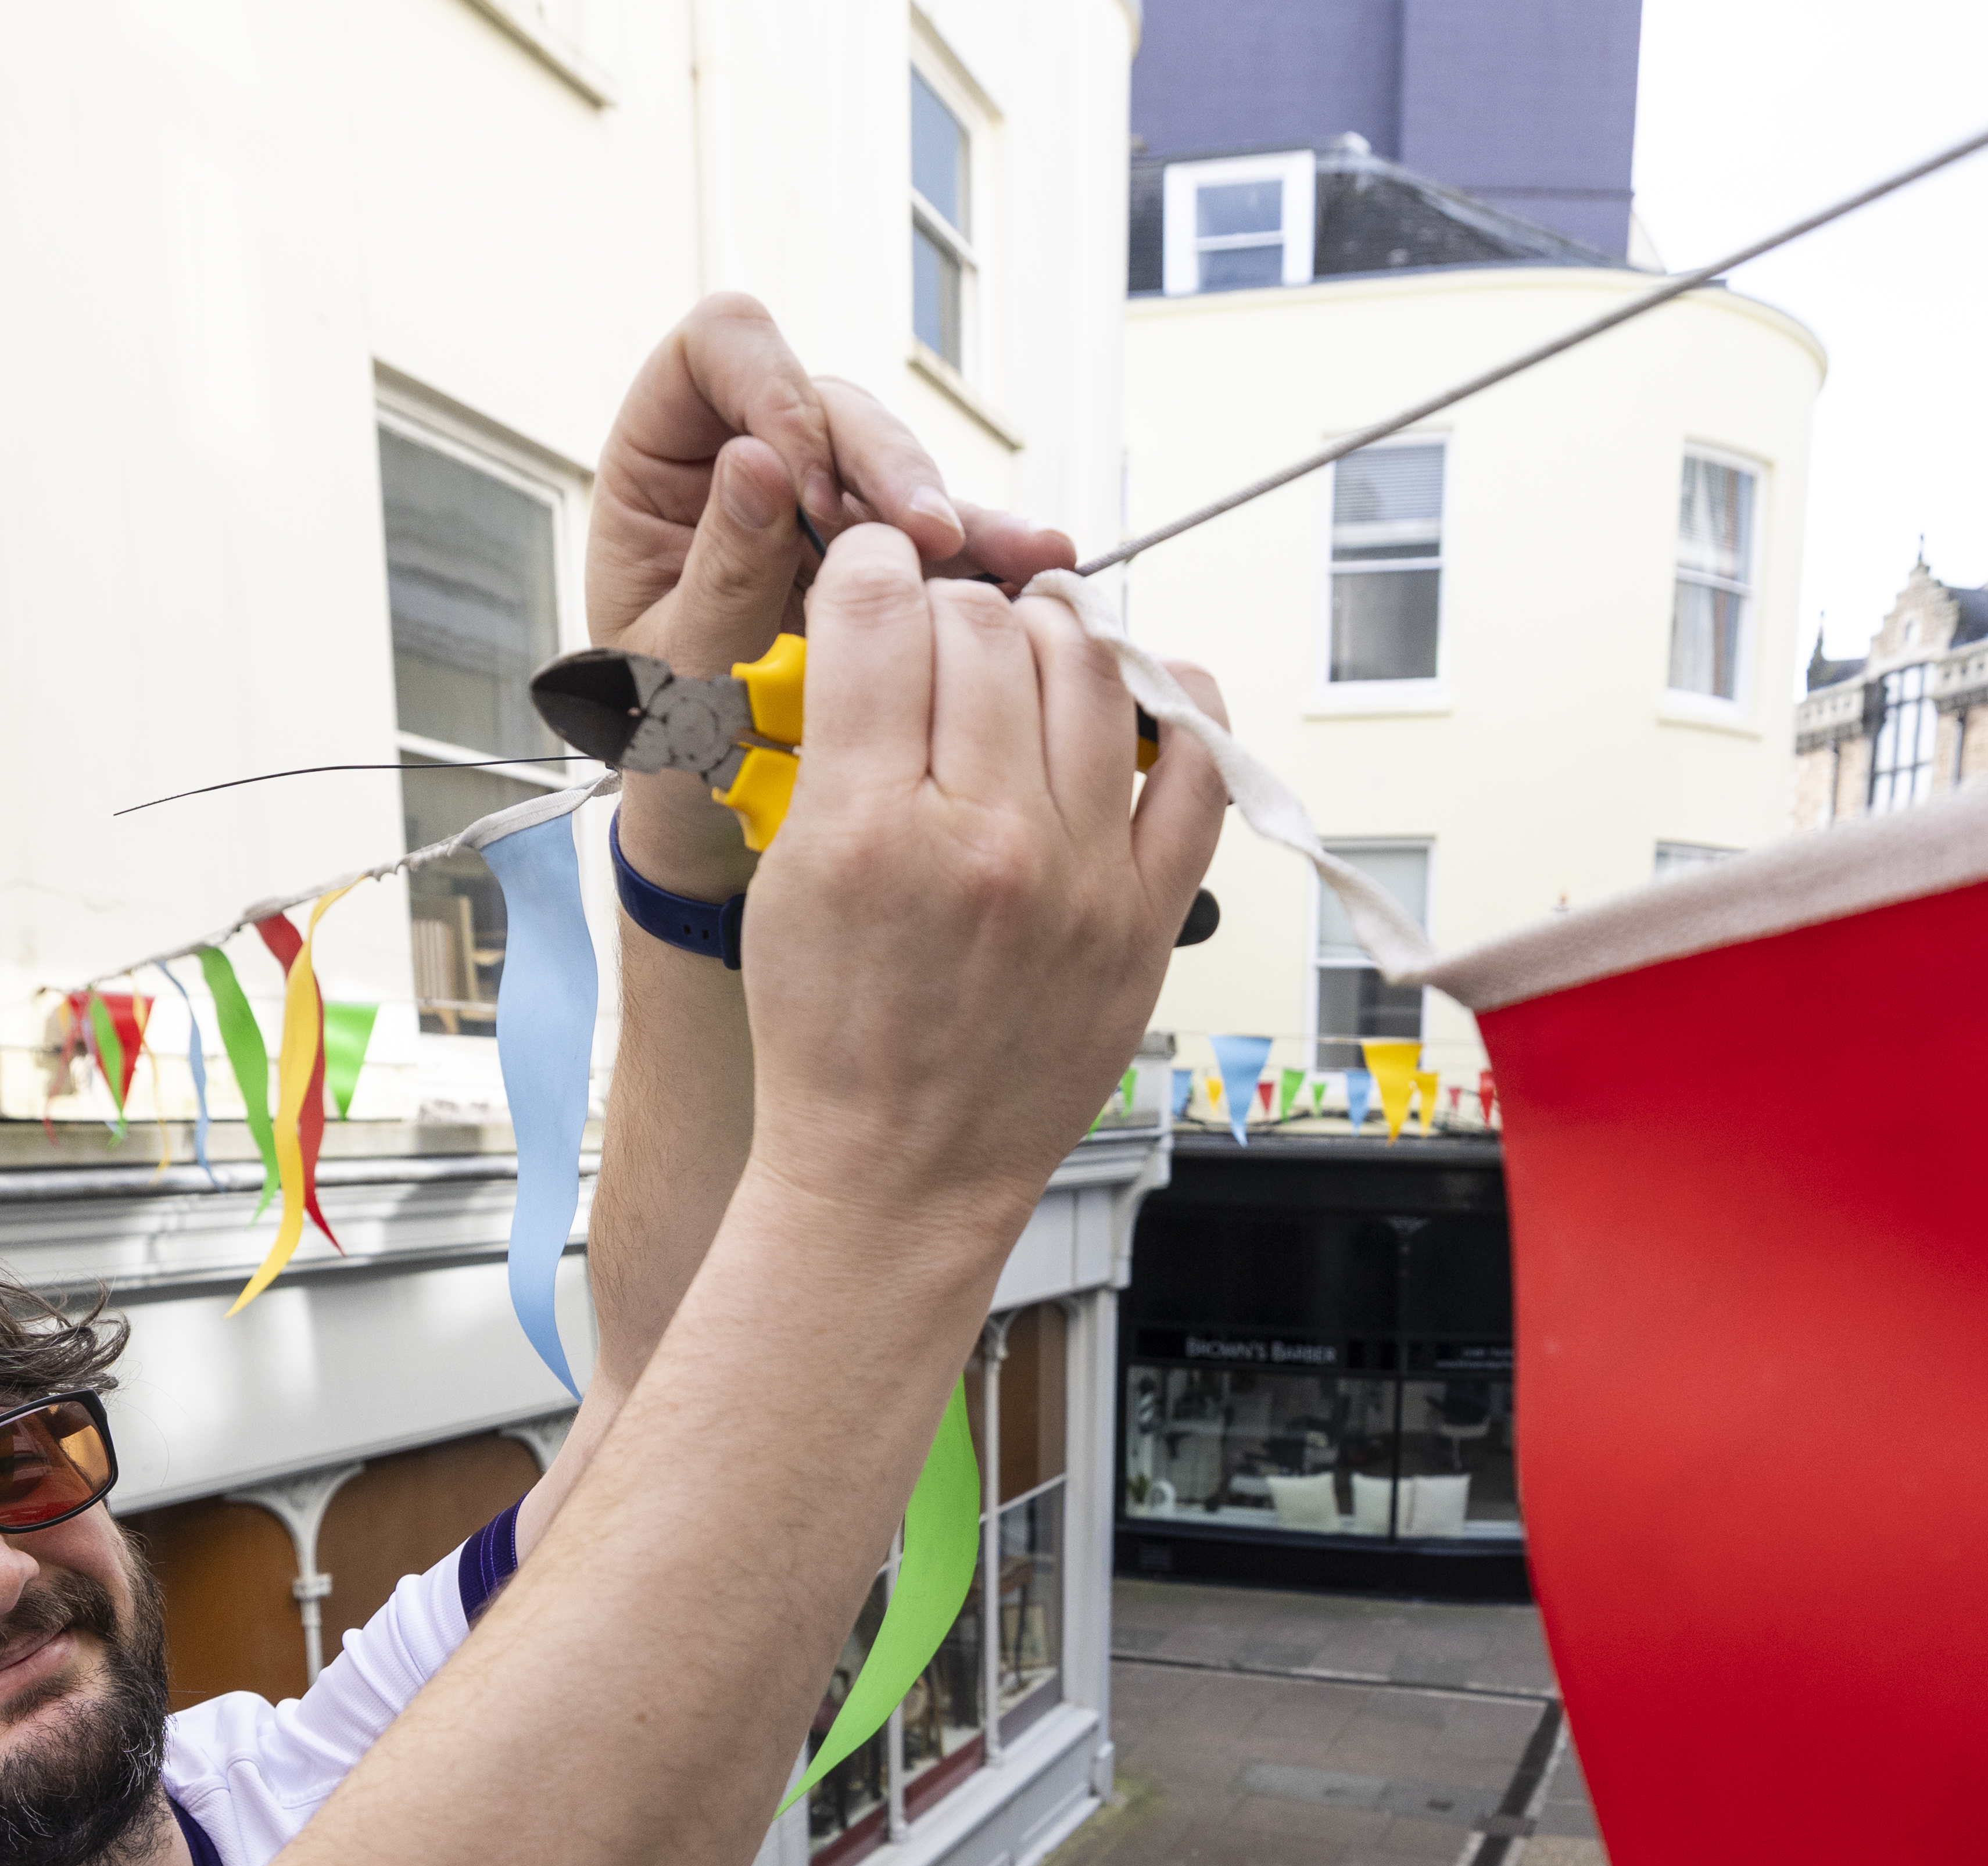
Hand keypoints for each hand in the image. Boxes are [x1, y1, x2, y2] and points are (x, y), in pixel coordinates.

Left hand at [589, 295, 1072, 901]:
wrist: (716, 828)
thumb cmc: (671, 747)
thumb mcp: (680, 668)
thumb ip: (721, 568)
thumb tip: (760, 461)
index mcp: (665, 468)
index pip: (723, 349)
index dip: (773, 385)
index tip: (807, 477)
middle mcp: (748, 468)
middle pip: (830, 402)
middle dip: (883, 462)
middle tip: (919, 535)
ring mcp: (822, 510)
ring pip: (897, 462)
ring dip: (950, 508)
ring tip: (1007, 555)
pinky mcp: (884, 559)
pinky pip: (945, 531)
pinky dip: (993, 547)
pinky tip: (1039, 561)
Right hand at [736, 526, 1228, 1236]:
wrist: (898, 1175)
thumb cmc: (834, 1043)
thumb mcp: (787, 875)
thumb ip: (834, 741)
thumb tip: (884, 621)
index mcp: (870, 828)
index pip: (882, 612)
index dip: (874, 568)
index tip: (876, 578)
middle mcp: (988, 844)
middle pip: (986, 630)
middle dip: (955, 605)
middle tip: (941, 632)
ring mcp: (1083, 879)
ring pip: (1088, 669)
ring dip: (1055, 634)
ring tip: (1027, 649)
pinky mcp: (1148, 916)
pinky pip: (1200, 764)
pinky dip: (1174, 703)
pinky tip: (1136, 693)